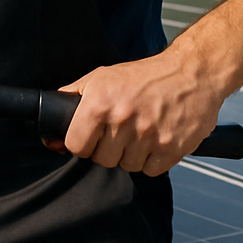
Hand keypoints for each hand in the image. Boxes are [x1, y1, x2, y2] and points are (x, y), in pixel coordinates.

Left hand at [44, 47, 227, 175]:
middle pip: (102, 159)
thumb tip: (51, 131)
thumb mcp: (100, 77)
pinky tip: (156, 139)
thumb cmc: (144, 76)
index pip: (76, 146)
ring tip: (141, 132)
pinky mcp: (172, 149)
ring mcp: (148, 137)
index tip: (91, 138)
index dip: (82, 143)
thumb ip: (72, 99)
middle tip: (121, 131)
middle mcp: (122, 121)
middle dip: (108, 149)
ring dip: (131, 154)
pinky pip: (151, 170)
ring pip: (127, 166)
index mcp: (99, 104)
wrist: (191, 73)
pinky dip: (152, 160)